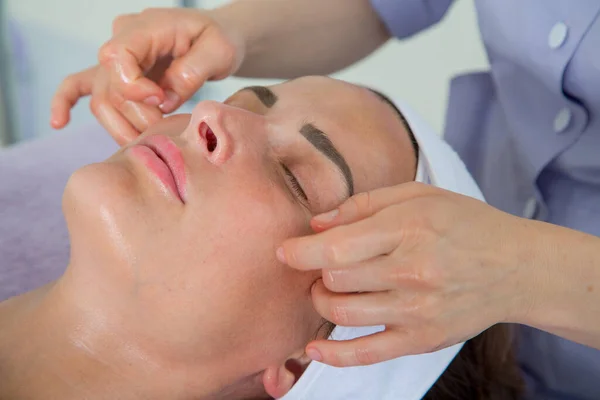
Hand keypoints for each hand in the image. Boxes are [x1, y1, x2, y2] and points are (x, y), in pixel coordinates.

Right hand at [50, 8, 244, 144]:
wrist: (217, 40)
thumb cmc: (220, 41)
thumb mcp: (219, 51)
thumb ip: (192, 72)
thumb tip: (163, 100)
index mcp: (146, 27)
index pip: (118, 57)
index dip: (135, 88)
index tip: (163, 101)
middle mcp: (123, 39)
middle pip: (110, 87)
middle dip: (136, 117)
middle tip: (165, 131)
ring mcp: (116, 58)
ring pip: (101, 99)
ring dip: (121, 127)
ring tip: (149, 142)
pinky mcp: (115, 74)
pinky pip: (79, 86)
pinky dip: (65, 102)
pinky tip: (58, 123)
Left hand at [277, 182, 536, 366]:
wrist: (516, 267)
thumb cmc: (465, 224)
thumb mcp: (418, 196)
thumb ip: (363, 205)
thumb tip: (316, 225)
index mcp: (408, 229)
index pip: (336, 248)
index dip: (300, 252)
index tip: (284, 251)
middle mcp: (412, 272)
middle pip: (334, 279)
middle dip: (315, 272)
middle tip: (319, 264)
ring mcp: (417, 311)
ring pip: (342, 313)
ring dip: (322, 300)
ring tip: (328, 288)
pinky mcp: (422, 339)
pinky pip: (367, 353)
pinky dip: (333, 355)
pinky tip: (314, 348)